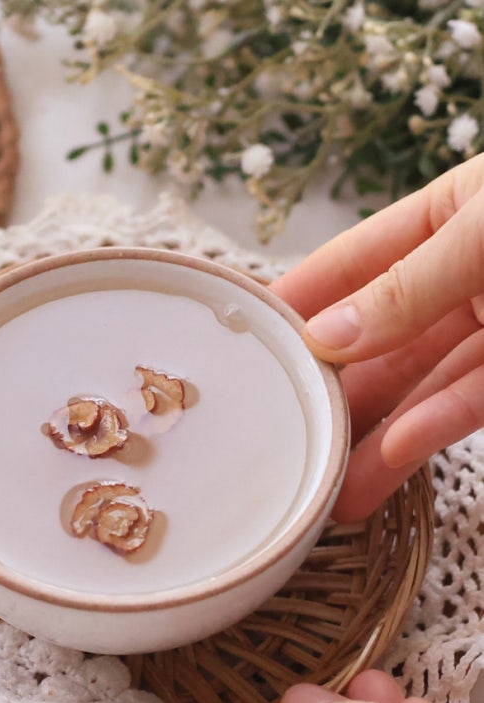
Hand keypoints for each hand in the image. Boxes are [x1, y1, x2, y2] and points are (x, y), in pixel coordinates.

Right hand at [271, 155, 483, 521]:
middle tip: (276, 437)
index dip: (295, 303)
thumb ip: (411, 286)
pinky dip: (428, 433)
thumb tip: (327, 336)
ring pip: (418, 384)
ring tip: (325, 487)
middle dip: (328, 389)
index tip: (241, 347)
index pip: (348, 264)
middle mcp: (464, 273)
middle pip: (376, 337)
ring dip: (373, 434)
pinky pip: (467, 403)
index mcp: (447, 215)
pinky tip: (387, 463)